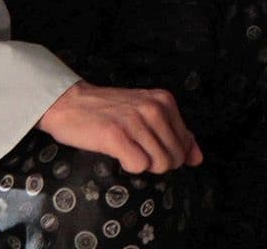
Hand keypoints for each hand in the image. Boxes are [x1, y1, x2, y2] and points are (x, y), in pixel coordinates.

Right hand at [36, 80, 202, 174]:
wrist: (68, 103)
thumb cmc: (109, 111)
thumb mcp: (147, 112)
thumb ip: (176, 134)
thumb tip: (198, 159)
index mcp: (164, 101)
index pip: (185, 143)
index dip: (170, 153)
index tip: (149, 146)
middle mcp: (153, 108)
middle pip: (174, 157)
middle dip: (158, 163)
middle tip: (136, 150)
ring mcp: (135, 121)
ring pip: (159, 163)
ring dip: (143, 164)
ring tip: (127, 150)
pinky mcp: (116, 136)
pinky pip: (139, 165)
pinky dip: (129, 166)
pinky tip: (118, 153)